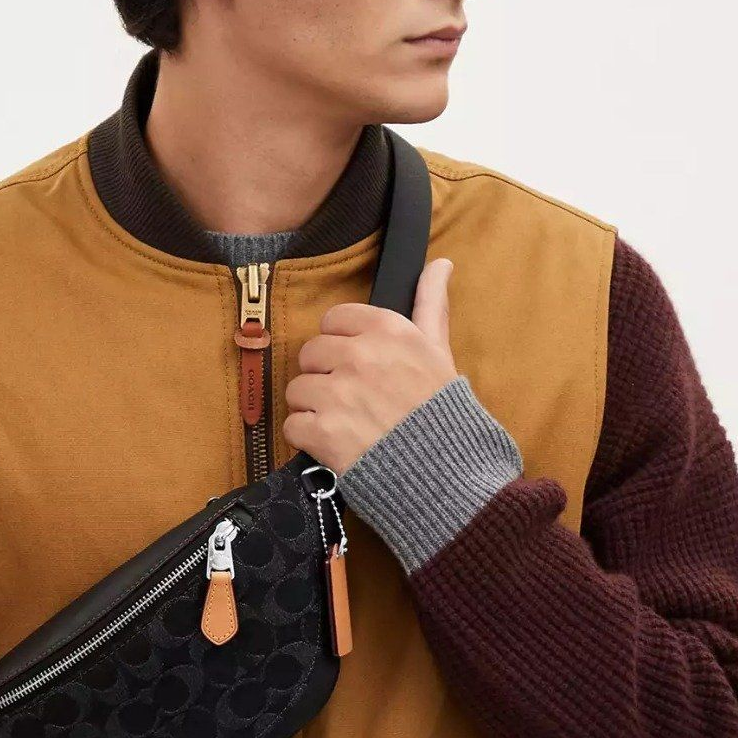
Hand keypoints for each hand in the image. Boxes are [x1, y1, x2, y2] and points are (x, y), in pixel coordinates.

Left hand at [282, 256, 457, 473]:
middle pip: (310, 353)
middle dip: (324, 375)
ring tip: (342, 424)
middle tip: (348, 399)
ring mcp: (338, 394)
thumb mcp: (440, 351)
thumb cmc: (443, 413)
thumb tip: (441, 263)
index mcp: (386, 330)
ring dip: (313, 408)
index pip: (333, 320)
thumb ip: (431, 304)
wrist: (444, 474)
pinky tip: (332, 445)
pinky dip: (307, 438)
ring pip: (297, 388)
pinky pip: (292, 424)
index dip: (340, 343)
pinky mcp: (322, 432)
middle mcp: (358, 355)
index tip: (353, 364)